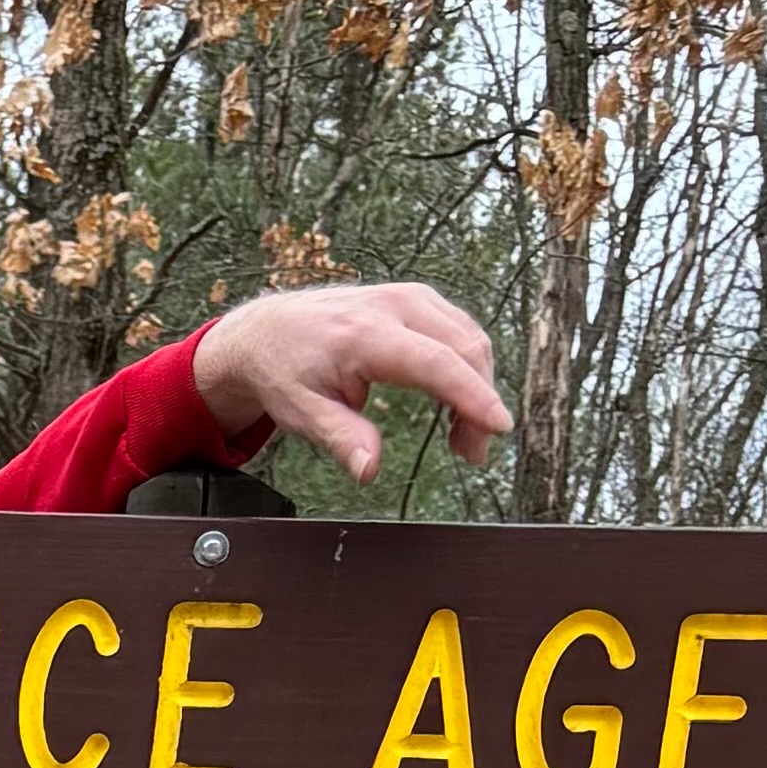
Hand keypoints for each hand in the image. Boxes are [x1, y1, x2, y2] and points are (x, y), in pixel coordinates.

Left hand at [194, 281, 509, 483]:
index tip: (498, 425)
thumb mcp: (299, 413)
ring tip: (462, 438)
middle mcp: (395, 305)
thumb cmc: (282, 370)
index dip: (473, 396)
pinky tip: (455, 404)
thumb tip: (369, 470)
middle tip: (472, 452)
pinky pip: (458, 331)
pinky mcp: (417, 299)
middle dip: (479, 401)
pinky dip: (466, 367)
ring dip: (476, 386)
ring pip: (469, 338)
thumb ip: (339, 439)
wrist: (268, 330)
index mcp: (366, 334)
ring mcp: (410, 297)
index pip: (436, 363)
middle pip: (464, 348)